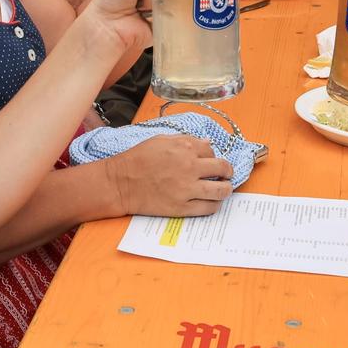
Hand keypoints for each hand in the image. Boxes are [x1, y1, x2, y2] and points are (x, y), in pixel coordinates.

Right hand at [107, 134, 234, 216]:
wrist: (120, 183)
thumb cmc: (137, 159)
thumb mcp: (160, 140)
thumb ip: (186, 140)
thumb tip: (207, 142)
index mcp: (185, 148)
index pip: (211, 150)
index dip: (212, 155)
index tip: (210, 161)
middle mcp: (190, 167)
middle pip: (223, 168)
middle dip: (227, 171)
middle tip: (226, 175)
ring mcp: (187, 189)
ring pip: (221, 190)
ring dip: (226, 189)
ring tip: (223, 189)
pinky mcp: (182, 207)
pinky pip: (209, 207)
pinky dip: (215, 205)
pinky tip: (212, 202)